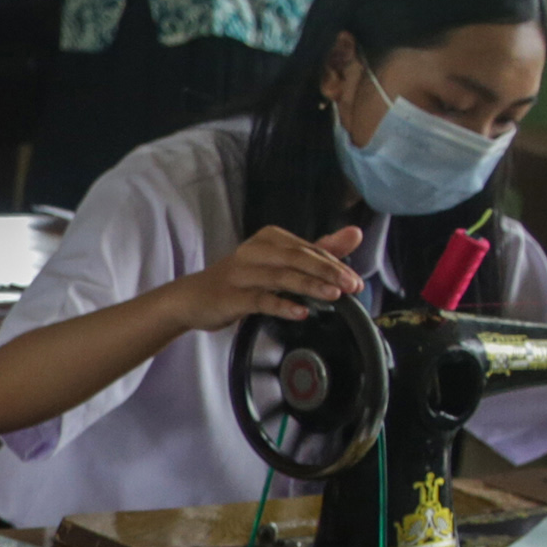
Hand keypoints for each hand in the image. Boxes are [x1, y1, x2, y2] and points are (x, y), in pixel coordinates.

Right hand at [172, 224, 364, 330]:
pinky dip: (282, 305)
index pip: (308, 248)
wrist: (192, 298)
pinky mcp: (231, 296)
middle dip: (328, 271)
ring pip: (281, 277)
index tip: (355, 278)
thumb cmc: (240, 280)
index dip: (334, 263)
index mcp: (269, 238)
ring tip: (334, 296)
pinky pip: (260, 299)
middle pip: (297, 258)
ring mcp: (241, 273)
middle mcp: (254, 251)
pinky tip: (301, 312)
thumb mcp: (279, 262)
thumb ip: (317, 250)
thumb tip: (355, 234)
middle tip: (352, 285)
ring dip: (310, 286)